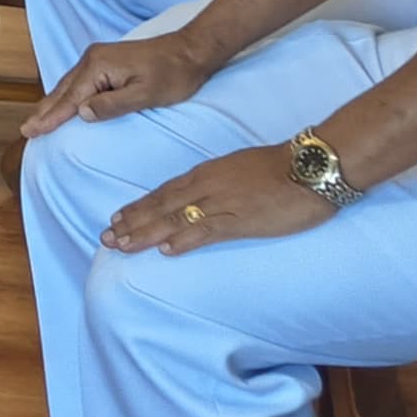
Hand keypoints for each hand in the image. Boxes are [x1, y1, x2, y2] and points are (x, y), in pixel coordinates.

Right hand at [24, 25, 219, 139]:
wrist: (191, 50)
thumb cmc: (174, 74)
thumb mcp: (145, 94)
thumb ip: (112, 105)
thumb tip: (81, 114)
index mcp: (98, 67)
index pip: (70, 99)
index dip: (51, 118)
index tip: (32, 131)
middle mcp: (92, 59)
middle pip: (63, 90)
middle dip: (44, 111)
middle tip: (26, 130)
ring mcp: (98, 58)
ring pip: (68, 85)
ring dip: (53, 103)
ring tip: (38, 119)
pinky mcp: (105, 60)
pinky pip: (78, 81)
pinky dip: (66, 94)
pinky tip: (63, 102)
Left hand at [102, 144, 335, 256]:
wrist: (310, 166)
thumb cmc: (280, 167)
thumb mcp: (239, 170)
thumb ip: (218, 184)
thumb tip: (201, 199)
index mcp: (206, 173)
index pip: (165, 192)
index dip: (140, 207)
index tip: (117, 220)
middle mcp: (207, 186)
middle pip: (162, 205)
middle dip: (132, 222)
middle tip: (106, 238)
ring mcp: (223, 203)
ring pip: (176, 218)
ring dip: (147, 233)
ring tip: (122, 245)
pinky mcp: (242, 220)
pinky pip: (207, 230)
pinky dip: (185, 240)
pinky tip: (167, 250)